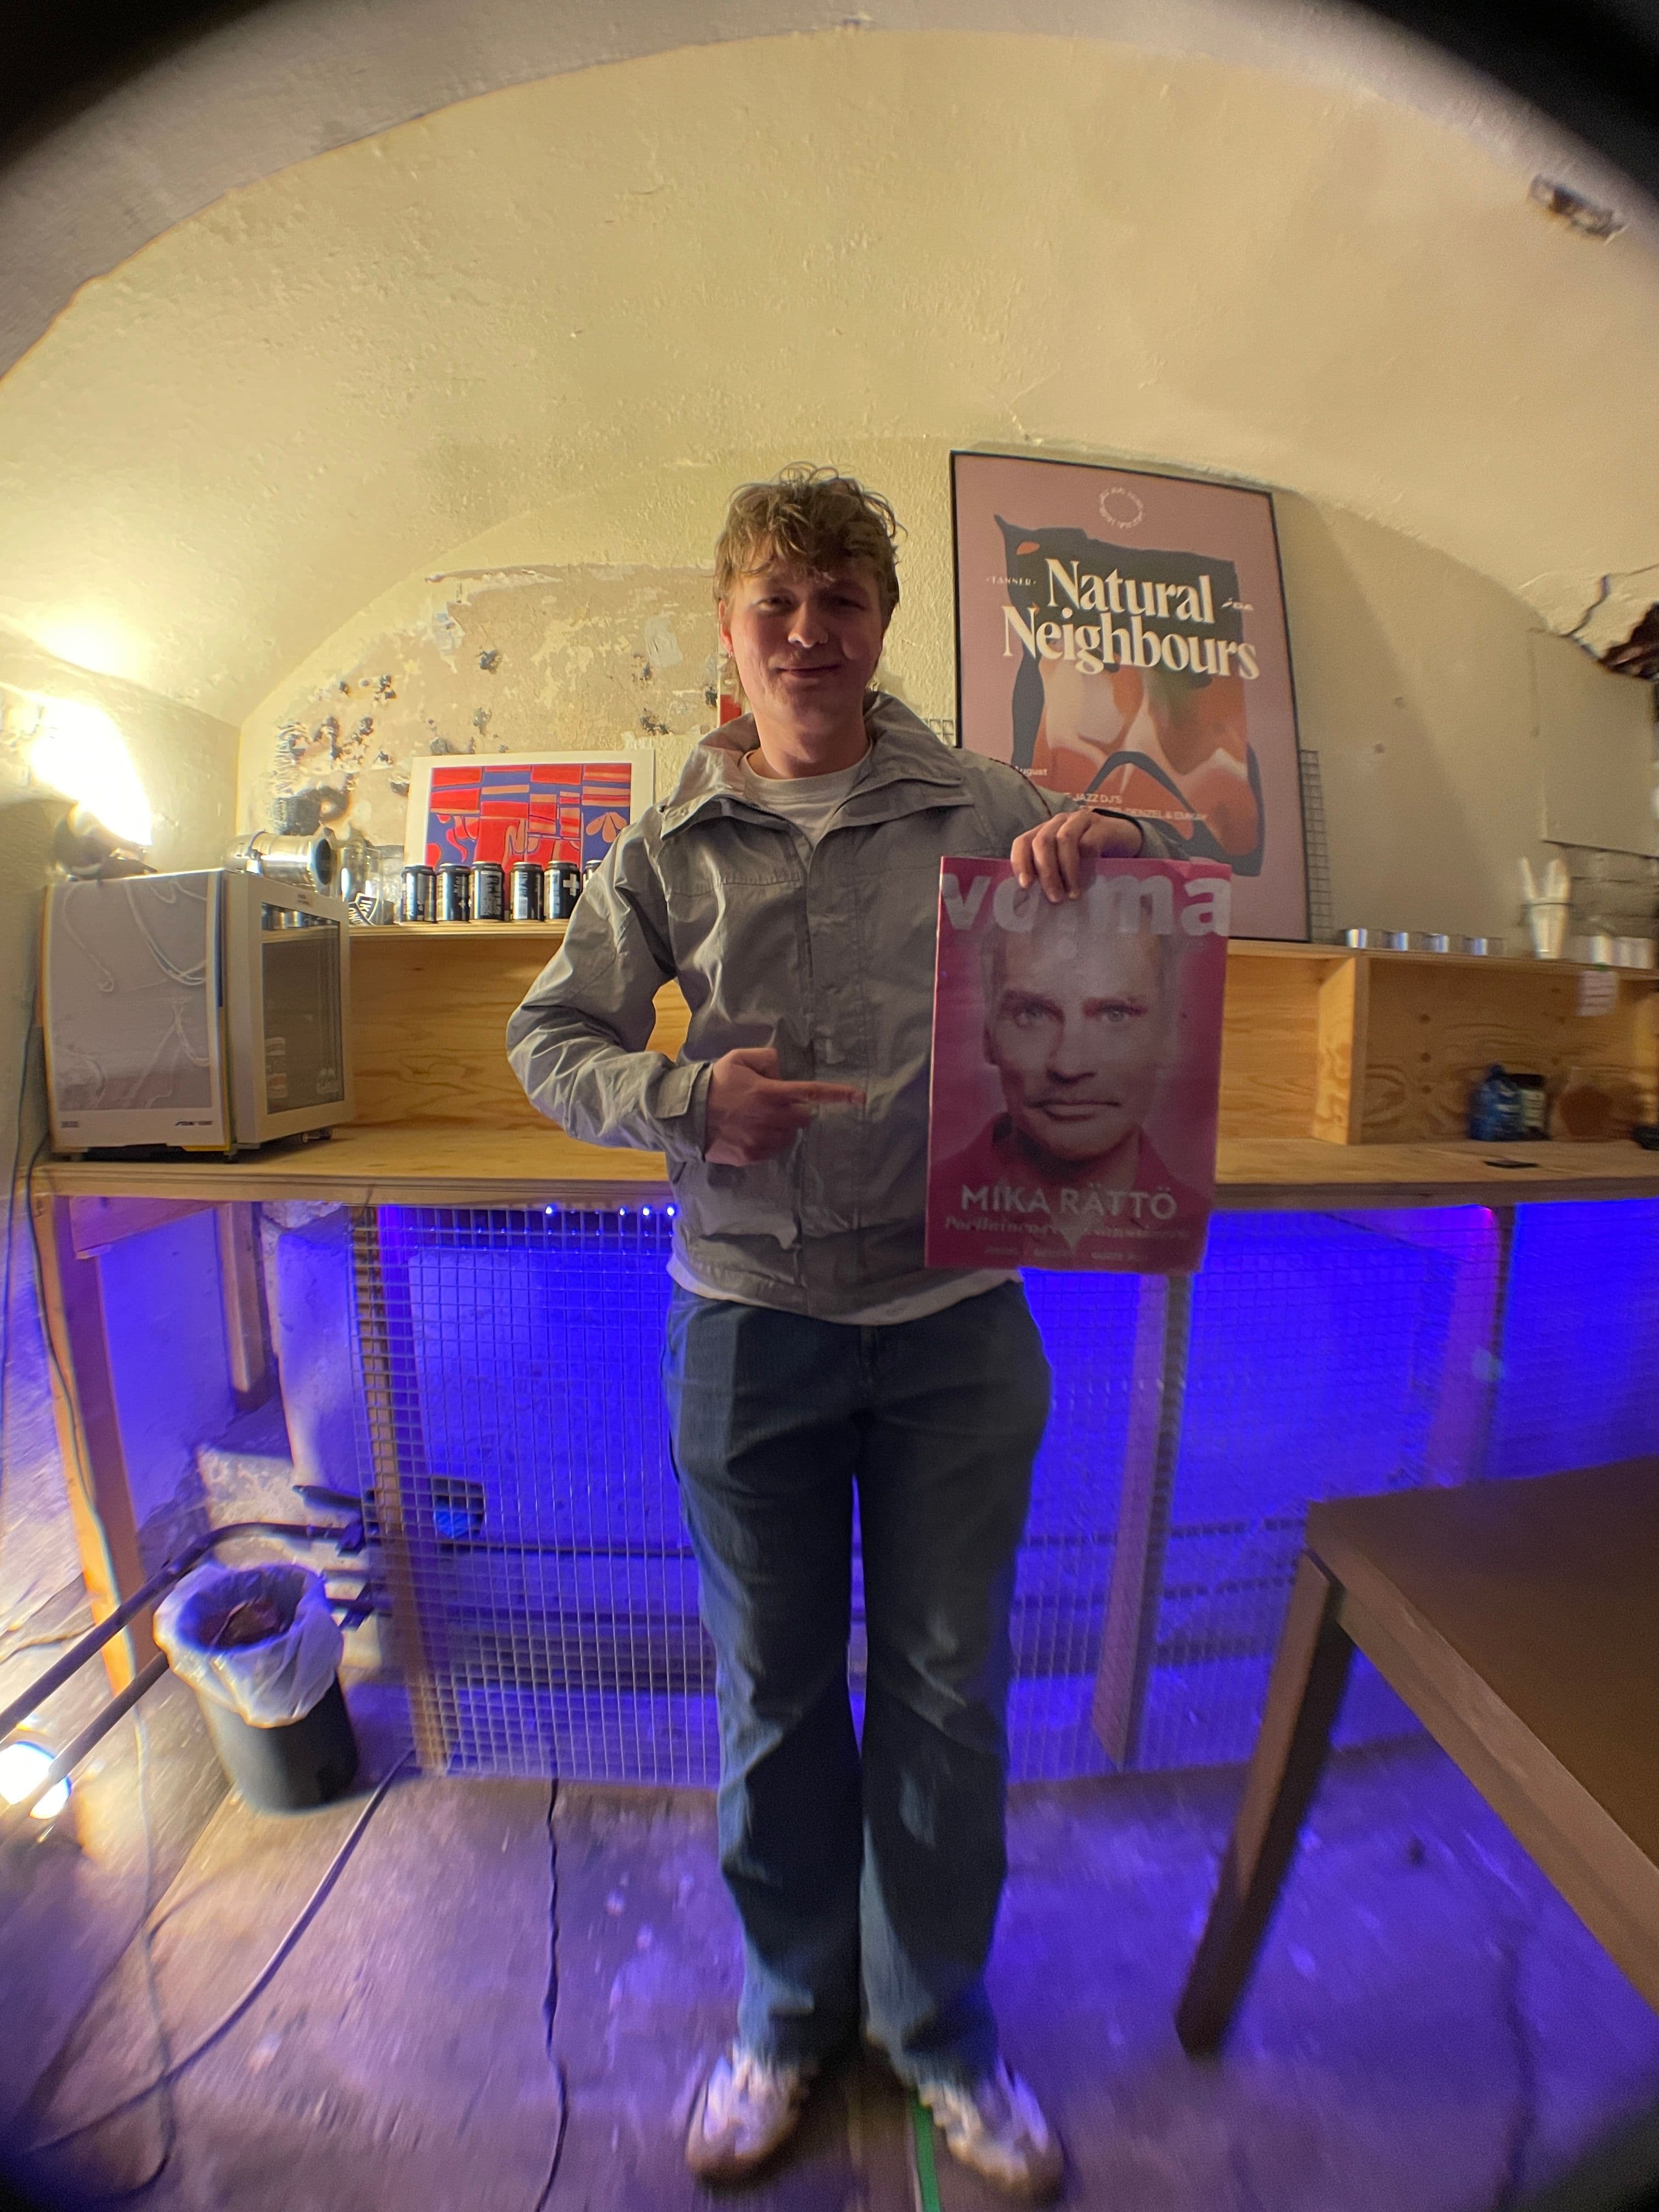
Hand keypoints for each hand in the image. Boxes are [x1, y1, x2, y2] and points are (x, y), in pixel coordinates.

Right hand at [704, 1047, 864, 1165]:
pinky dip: (770, 1141)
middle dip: (795, 1110)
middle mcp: (770, 1118)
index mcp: (769, 1092)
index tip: (859, 1097)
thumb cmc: (715, 1083)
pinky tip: (751, 1131)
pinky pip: (775, 1149)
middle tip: (774, 1104)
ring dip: (783, 1127)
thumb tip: (782, 1069)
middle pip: (803, 1118)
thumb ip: (766, 1058)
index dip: (837, 1095)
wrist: (687, 1115)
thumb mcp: (738, 1059)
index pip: (811, 1093)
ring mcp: (762, 1139)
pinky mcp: (753, 1155)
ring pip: (790, 1135)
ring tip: (759, 1118)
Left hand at [1010, 809, 1144, 901]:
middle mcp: (1059, 823)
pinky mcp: (1101, 826)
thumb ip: (1052, 873)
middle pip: (1042, 842)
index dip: (1021, 863)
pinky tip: (1088, 881)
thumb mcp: (1066, 865)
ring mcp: (1080, 821)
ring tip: (1073, 893)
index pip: (1023, 842)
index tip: (1026, 886)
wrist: (1123, 840)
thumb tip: (1034, 900)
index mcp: (1044, 832)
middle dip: (1046, 872)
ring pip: (1064, 840)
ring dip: (1066, 870)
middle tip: (1055, 897)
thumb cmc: (1089, 859)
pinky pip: (1089, 844)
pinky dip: (1085, 866)